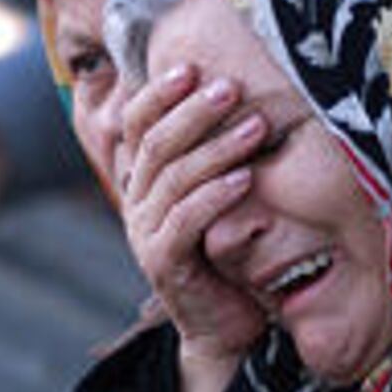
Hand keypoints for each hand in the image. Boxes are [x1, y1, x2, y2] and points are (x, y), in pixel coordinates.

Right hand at [120, 65, 268, 391]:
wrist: (223, 324)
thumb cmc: (227, 254)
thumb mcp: (216, 199)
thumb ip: (211, 159)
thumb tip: (233, 98)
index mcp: (143, 181)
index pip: (136, 126)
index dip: (158, 94)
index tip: (193, 67)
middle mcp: (136, 203)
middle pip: (155, 144)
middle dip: (194, 112)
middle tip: (231, 88)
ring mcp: (144, 234)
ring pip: (173, 178)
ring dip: (216, 148)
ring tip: (256, 128)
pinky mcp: (162, 264)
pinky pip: (185, 221)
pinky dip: (215, 197)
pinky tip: (245, 179)